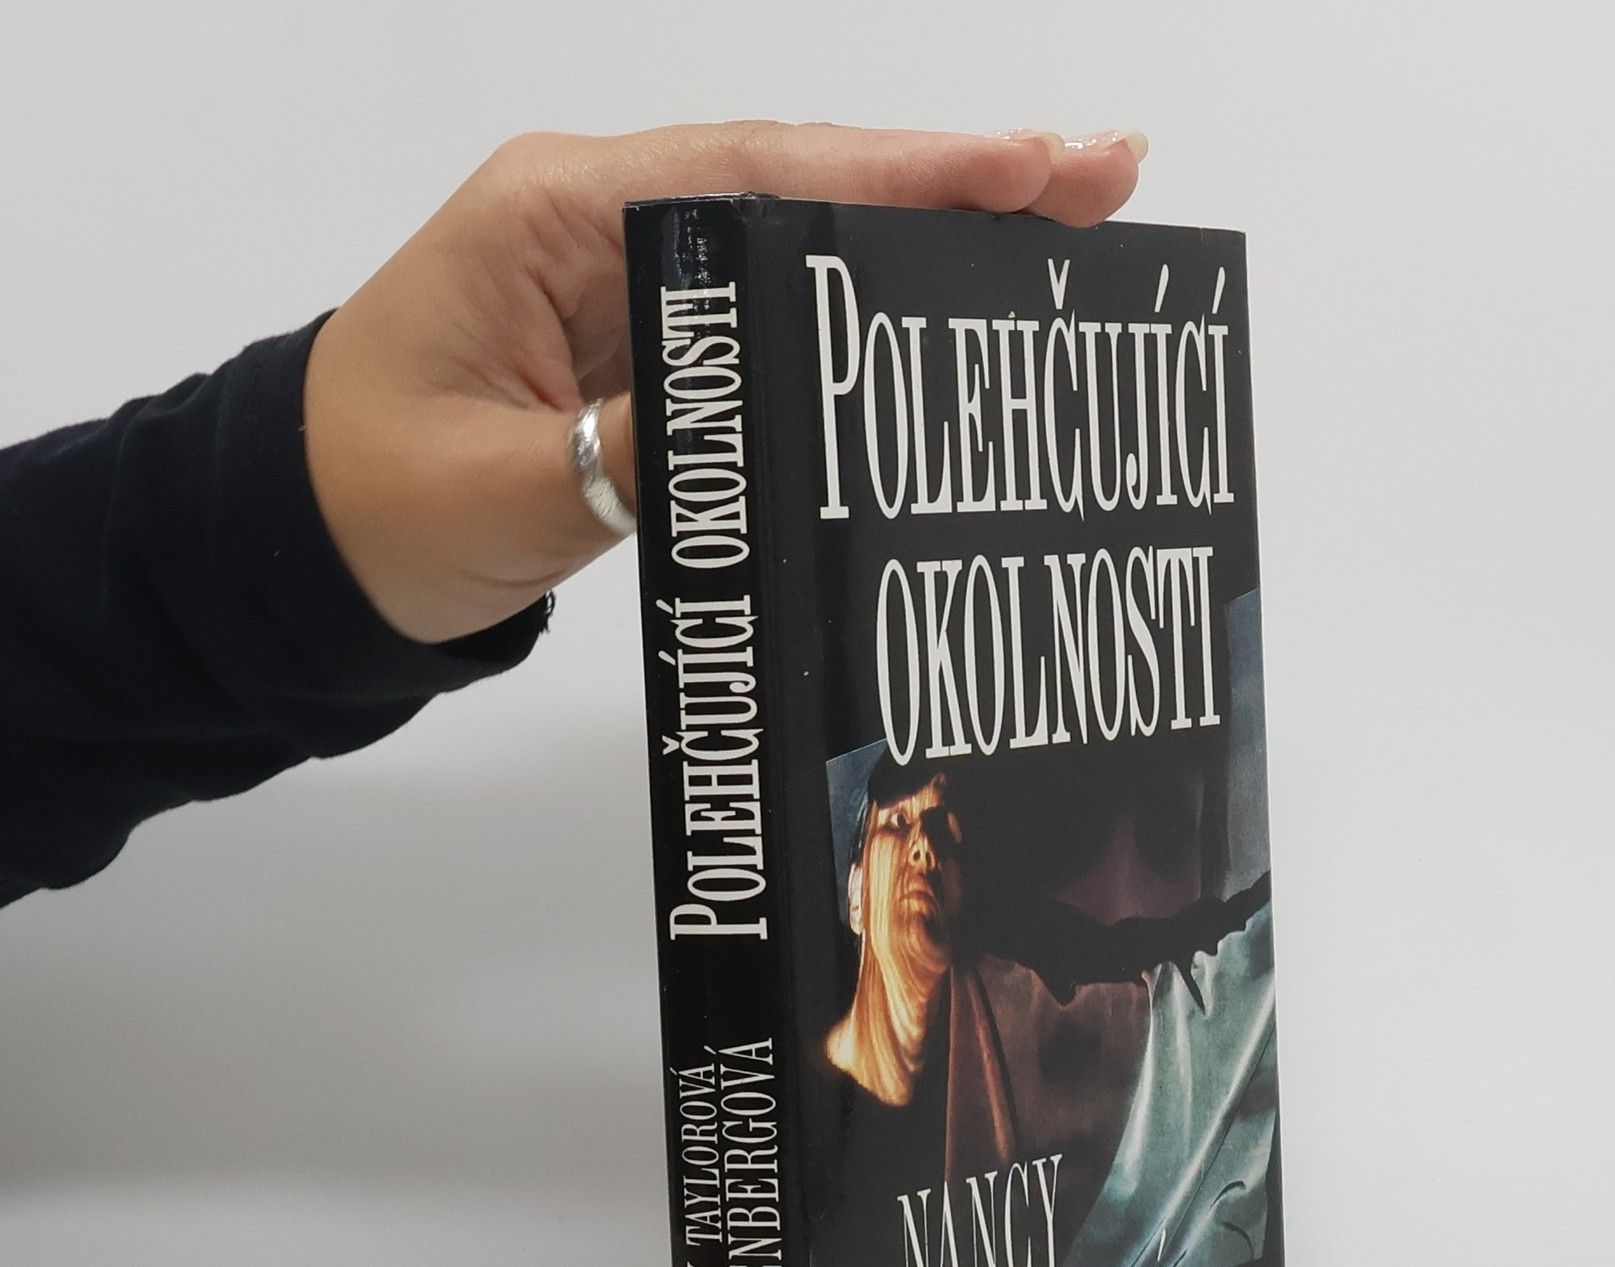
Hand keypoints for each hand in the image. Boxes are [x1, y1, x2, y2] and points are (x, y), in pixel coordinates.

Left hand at [303, 122, 1147, 643]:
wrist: (304, 543)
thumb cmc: (367, 501)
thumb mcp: (496, 491)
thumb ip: (625, 454)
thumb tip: (756, 421)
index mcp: (555, 217)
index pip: (758, 174)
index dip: (904, 172)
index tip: (1029, 168)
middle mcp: (604, 224)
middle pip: (806, 184)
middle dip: (955, 183)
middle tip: (1104, 183)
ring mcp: (632, 283)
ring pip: (802, 246)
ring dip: (924, 241)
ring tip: (1064, 237)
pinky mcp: (649, 346)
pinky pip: (775, 318)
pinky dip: (860, 315)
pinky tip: (941, 318)